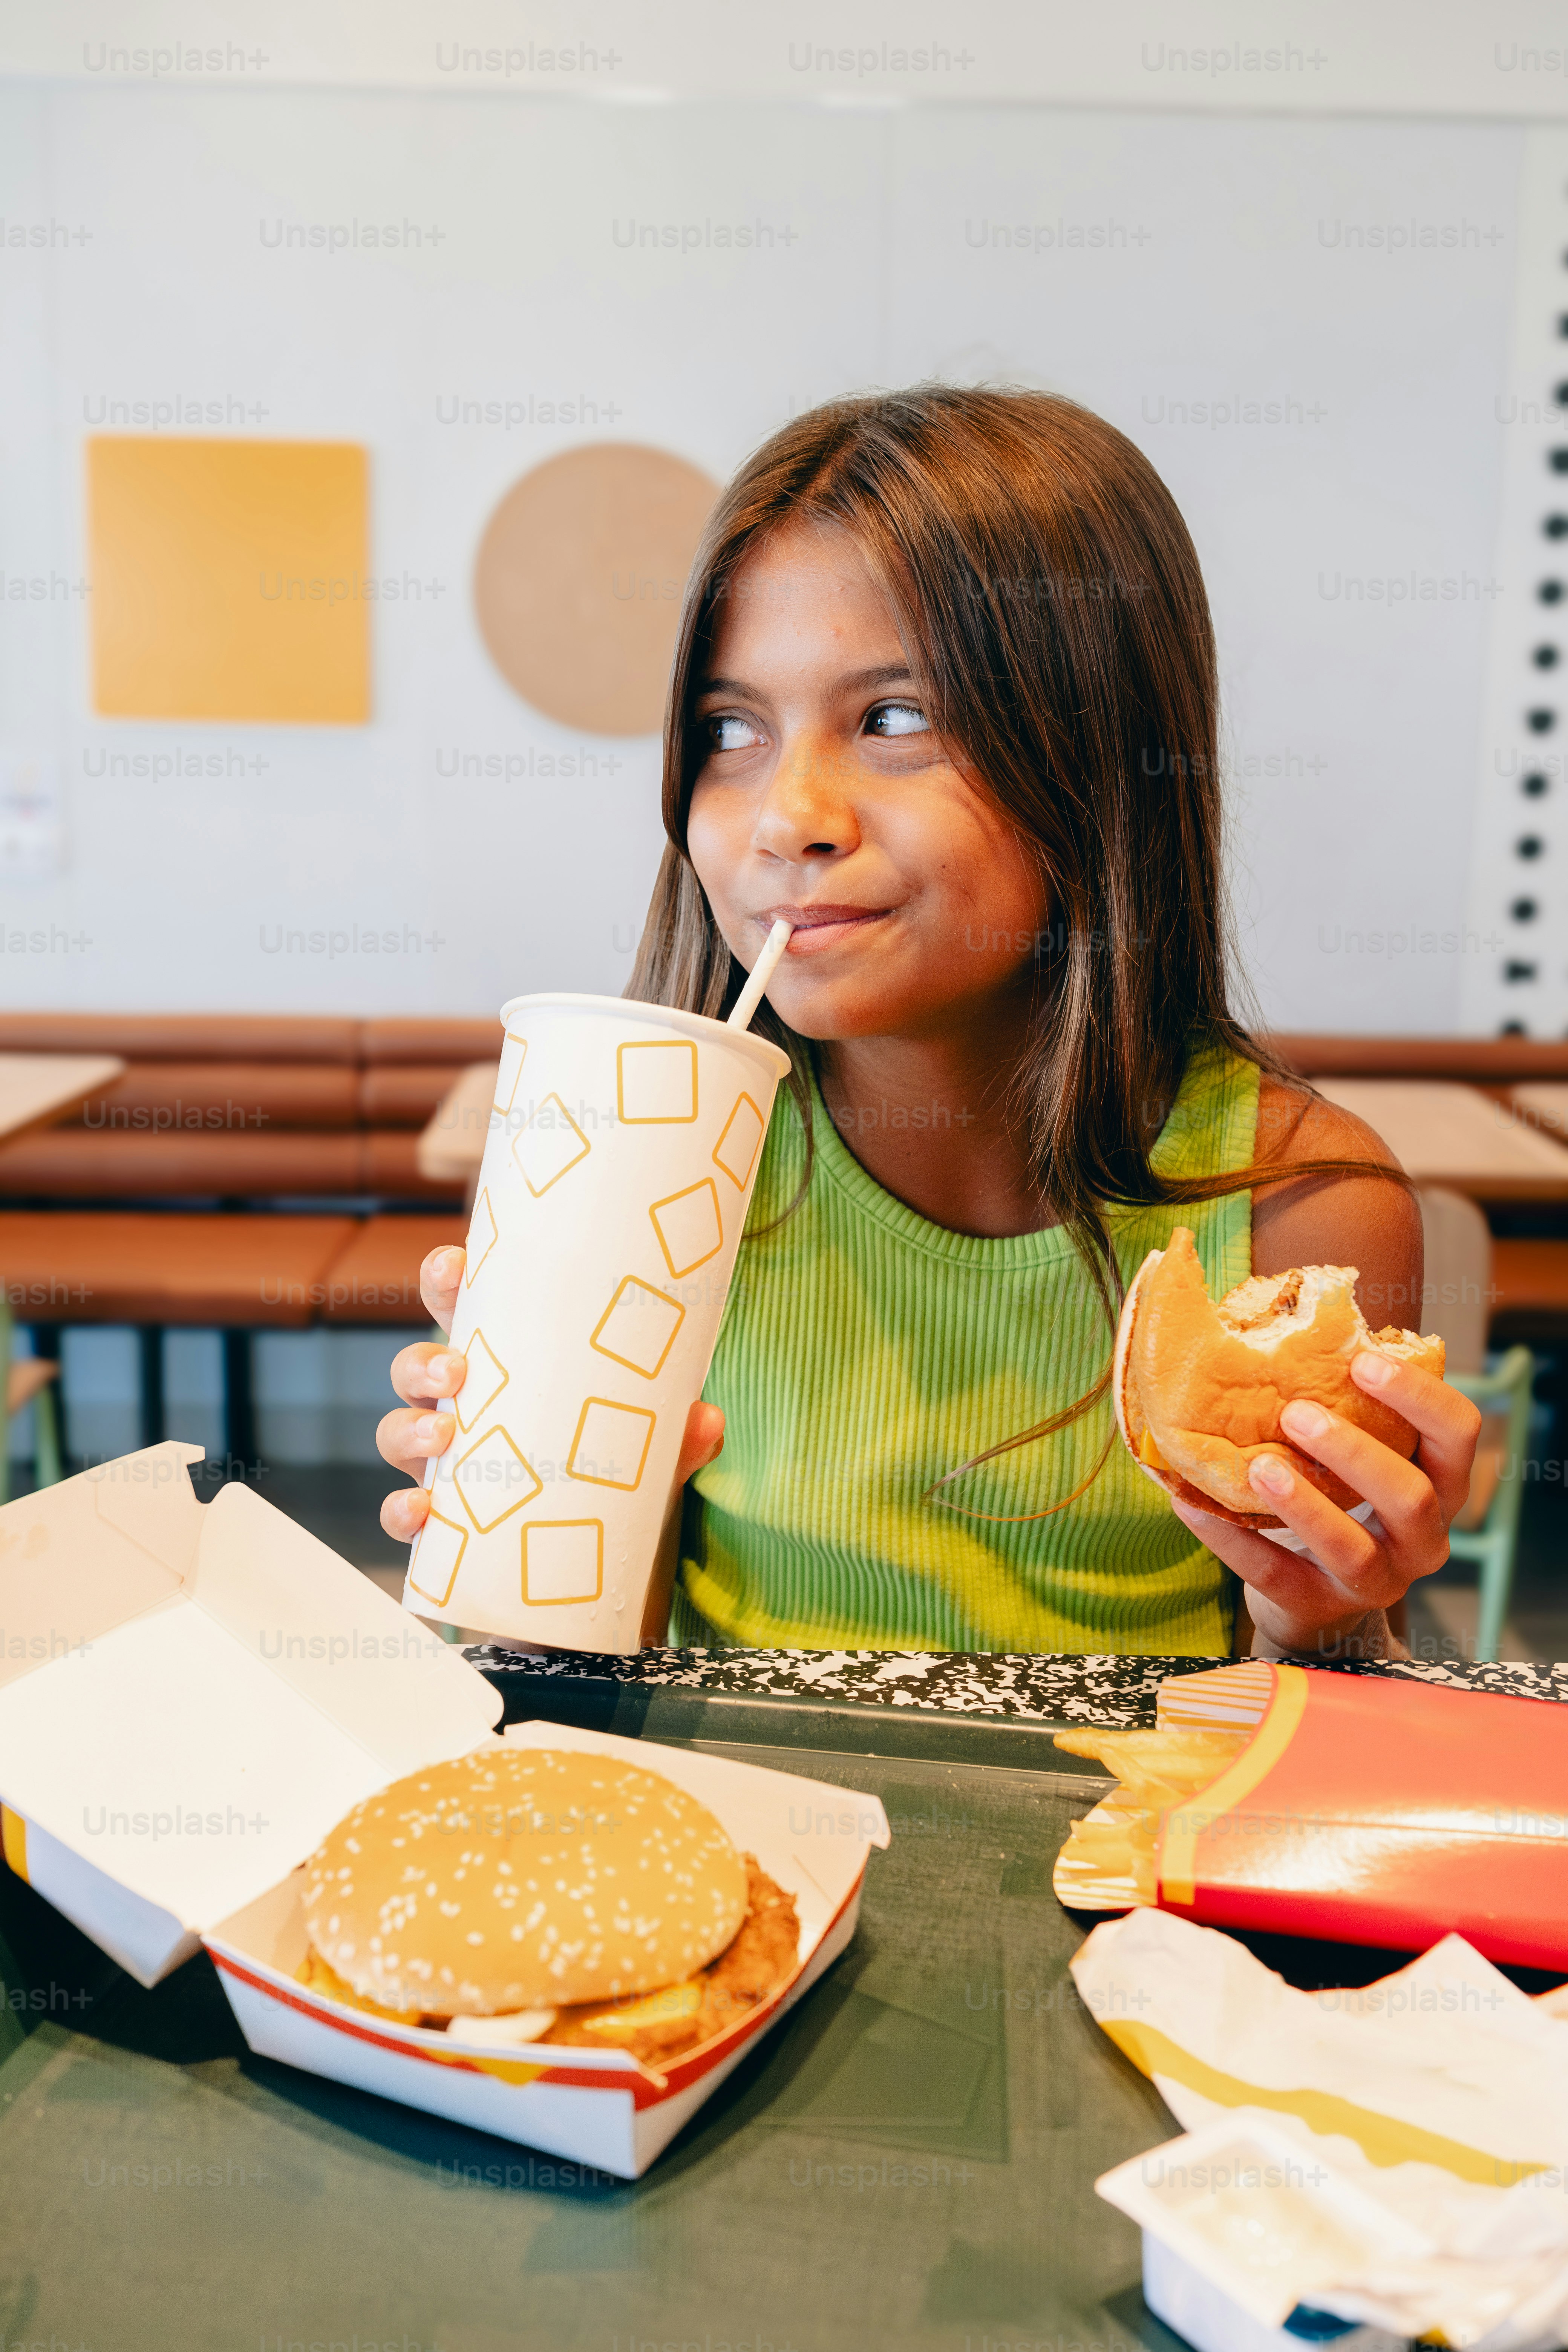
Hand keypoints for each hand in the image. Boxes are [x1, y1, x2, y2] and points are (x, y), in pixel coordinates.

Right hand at [376, 1245, 725, 1541]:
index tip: (456, 1265)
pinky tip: (421, 1510)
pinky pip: (400, 1511)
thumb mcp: (652, 1446)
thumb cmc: (615, 1469)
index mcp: (506, 1365)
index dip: (446, 1278)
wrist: (605, 1553)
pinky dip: (400, 1510)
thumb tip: (706, 1418)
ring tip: (445, 1437)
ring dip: (409, 1428)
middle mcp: (462, 1407)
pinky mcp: (442, 1521)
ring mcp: (445, 1462)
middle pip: (413, 1366)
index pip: (462, 1307)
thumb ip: (678, 1434)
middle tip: (456, 1371)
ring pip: (396, 1430)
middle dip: (422, 1361)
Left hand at [1168, 1354, 1482, 1659]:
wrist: (1315, 1594)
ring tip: (1260, 1466)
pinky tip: (1191, 1505)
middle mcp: (1423, 1539)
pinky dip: (1231, 1541)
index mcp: (1439, 1484)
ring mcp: (1378, 1581)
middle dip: (1355, 1451)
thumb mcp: (1358, 1458)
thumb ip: (1347, 1410)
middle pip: (1411, 1495)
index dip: (1419, 1396)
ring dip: (1305, 1504)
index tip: (1364, 1359)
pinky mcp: (1319, 1607)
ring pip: (1354, 1549)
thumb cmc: (1341, 1500)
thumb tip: (1280, 1326)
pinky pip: (1276, 1575)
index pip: (1458, 1434)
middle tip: (1297, 1412)